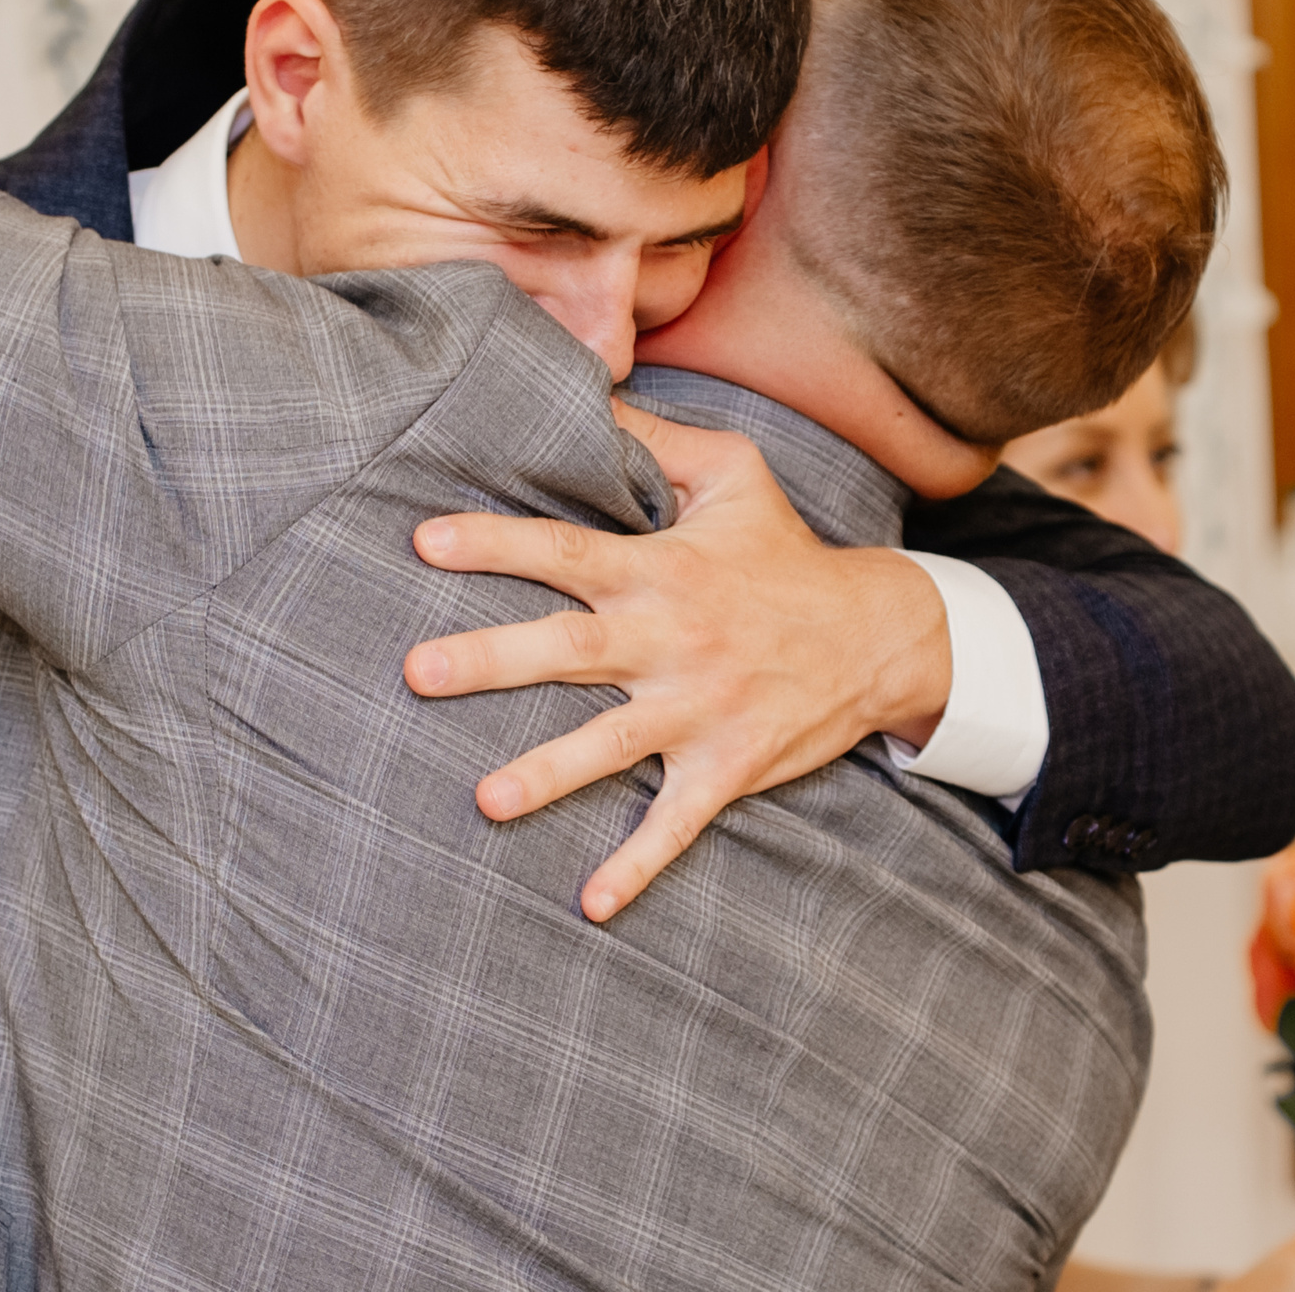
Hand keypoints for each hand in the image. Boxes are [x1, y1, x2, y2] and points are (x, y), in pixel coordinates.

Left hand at [403, 399, 951, 920]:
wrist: (879, 635)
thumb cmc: (787, 553)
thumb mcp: (734, 475)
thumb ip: (656, 439)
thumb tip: (588, 388)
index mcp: (661, 570)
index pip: (564, 550)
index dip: (494, 544)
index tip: (422, 541)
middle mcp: (672, 640)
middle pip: (567, 649)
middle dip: (490, 660)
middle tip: (414, 671)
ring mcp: (700, 710)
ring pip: (612, 746)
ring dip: (549, 775)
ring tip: (485, 802)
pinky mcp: (728, 767)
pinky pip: (678, 823)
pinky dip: (637, 866)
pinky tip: (590, 906)